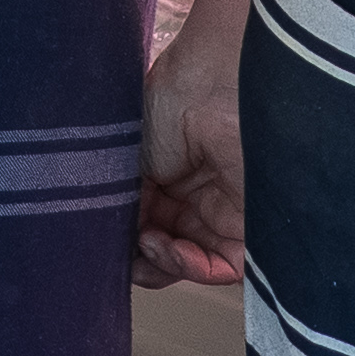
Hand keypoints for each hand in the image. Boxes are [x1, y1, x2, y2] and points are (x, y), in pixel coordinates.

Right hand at [137, 0, 254, 288]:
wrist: (211, 86)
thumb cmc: (169, 105)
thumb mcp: (128, 163)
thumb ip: (123, 206)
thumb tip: (113, 246)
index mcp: (164, 180)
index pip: (143, 229)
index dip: (123, 244)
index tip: (104, 241)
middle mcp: (193, 198)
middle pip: (166, 253)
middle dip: (142, 260)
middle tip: (126, 249)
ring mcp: (222, 212)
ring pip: (192, 264)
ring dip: (165, 263)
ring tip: (149, 242)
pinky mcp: (250, 223)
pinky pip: (225, 266)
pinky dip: (195, 269)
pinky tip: (172, 247)